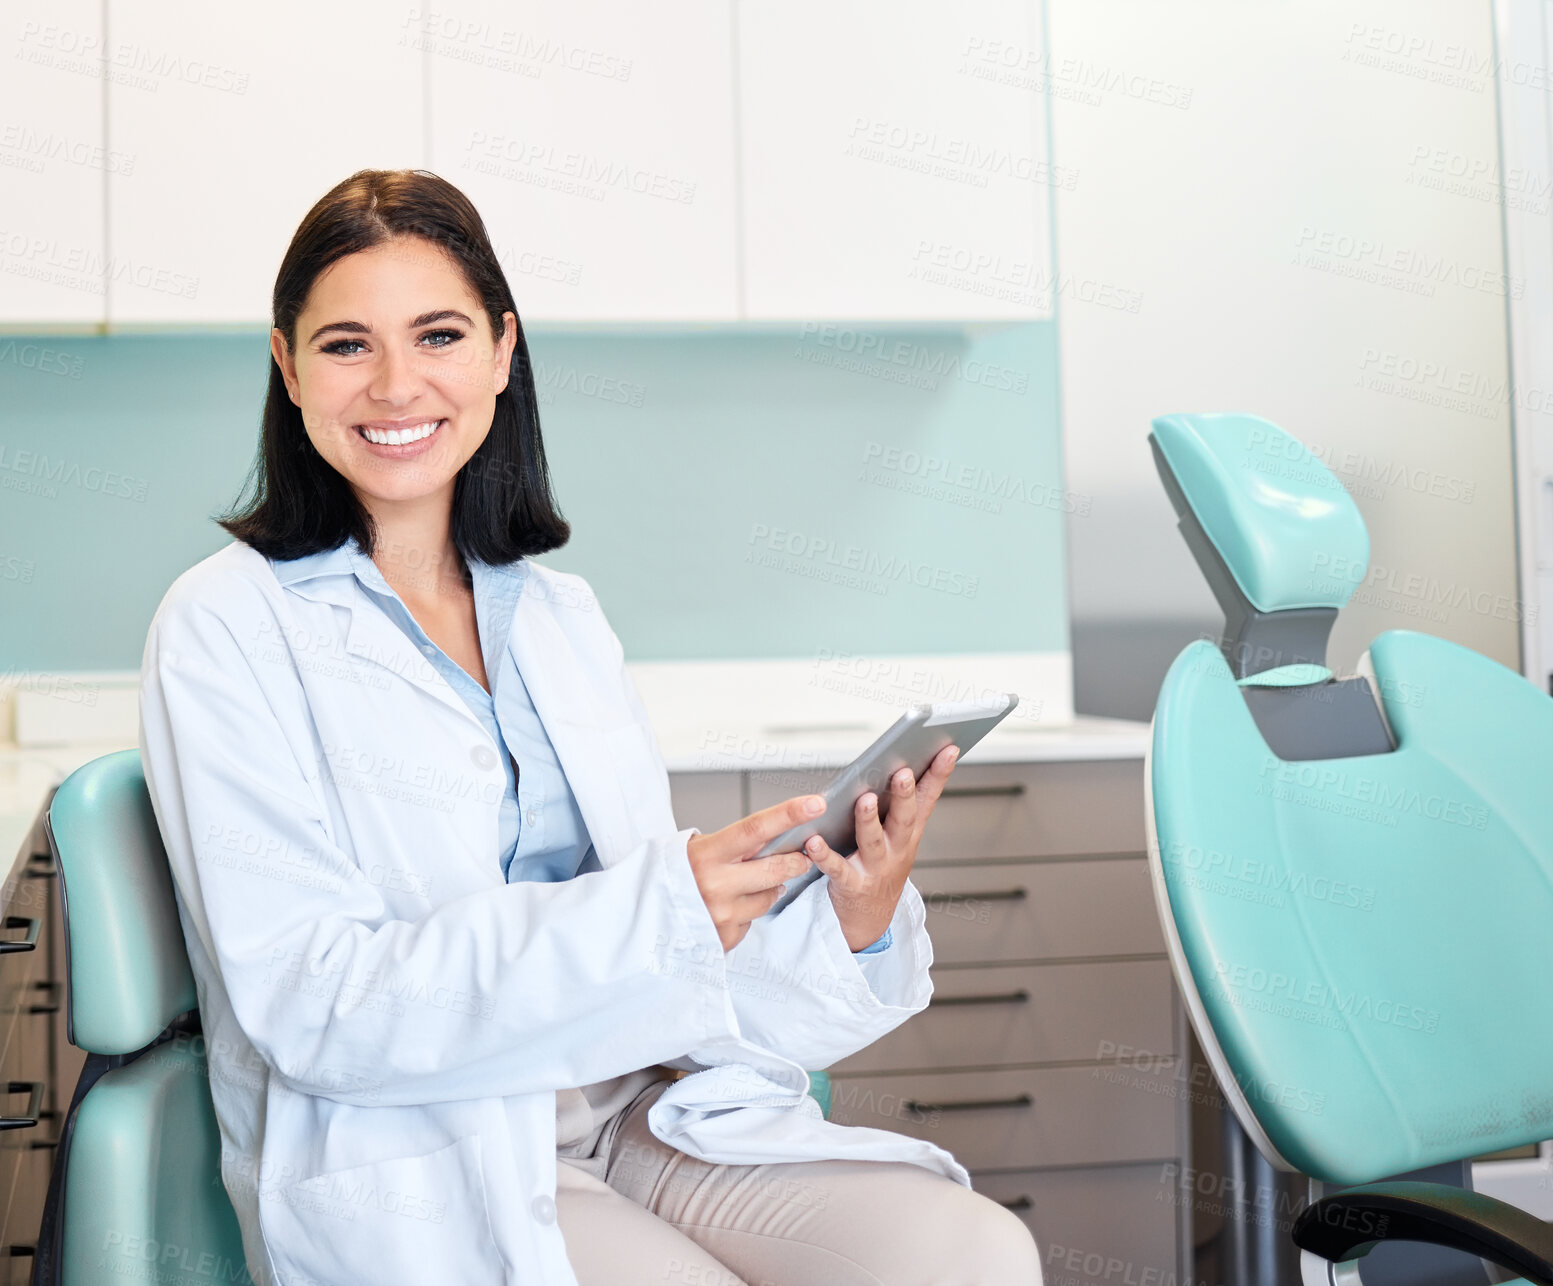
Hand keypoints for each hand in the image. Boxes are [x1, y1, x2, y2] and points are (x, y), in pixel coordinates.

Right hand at [686, 794, 825, 950]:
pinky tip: (725, 907)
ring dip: (767, 889)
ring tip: (742, 885)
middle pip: (776, 869)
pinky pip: (752, 920)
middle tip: (800, 856)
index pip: (755, 829)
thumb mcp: (694, 850)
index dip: (788, 814)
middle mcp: (715, 885)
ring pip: (769, 897)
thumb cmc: (672, 876)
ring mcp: (721, 915)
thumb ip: (732, 845)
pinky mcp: (724, 938)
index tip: (815, 804)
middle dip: (795, 861)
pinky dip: (745, 912)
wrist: (639, 918)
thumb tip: (776, 838)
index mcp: (705, 855)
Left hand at [802, 744, 959, 950]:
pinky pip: (836, 868)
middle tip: (902, 772)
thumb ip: (902, 804)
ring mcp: (875, 867)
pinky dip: (824, 855)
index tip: (948, 748)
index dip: (939, 773)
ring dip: (869, 820)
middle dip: (904, 795)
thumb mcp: (901, 837)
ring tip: (865, 799)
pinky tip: (813, 840)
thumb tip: (903, 761)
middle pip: (903, 819)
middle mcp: (897, 849)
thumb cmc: (883, 866)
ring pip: (872, 841)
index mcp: (910, 832)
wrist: (871, 919)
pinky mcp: (851, 884)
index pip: (928, 797)